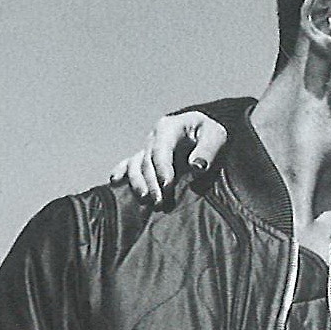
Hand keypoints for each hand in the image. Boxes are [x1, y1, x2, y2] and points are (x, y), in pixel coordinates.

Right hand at [110, 109, 228, 204]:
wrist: (206, 133)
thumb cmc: (211, 134)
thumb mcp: (216, 137)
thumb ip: (207, 151)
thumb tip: (196, 167)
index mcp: (169, 127)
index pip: (161, 150)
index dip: (162, 169)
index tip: (168, 186)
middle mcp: (154, 136)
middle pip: (147, 161)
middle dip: (152, 183)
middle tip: (159, 202)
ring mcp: (148, 147)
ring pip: (135, 164)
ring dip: (138, 183)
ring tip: (144, 200)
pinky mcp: (146, 157)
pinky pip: (129, 164)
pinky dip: (121, 172)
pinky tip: (114, 181)